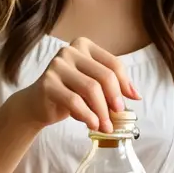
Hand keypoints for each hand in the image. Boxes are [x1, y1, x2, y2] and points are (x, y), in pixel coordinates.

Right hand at [12, 37, 140, 132]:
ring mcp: (57, 65)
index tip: (130, 101)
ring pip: (91, 89)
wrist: (37, 104)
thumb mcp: (92, 86)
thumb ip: (112, 86)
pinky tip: (92, 125)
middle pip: (104, 76)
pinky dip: (87, 115)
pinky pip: (74, 101)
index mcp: (84, 45)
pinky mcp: (47, 82)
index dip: (125, 83)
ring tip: (105, 126)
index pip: (113, 63)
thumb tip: (136, 95)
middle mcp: (70, 51)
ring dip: (102, 111)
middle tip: (117, 116)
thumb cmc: (69, 93)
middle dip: (114, 99)